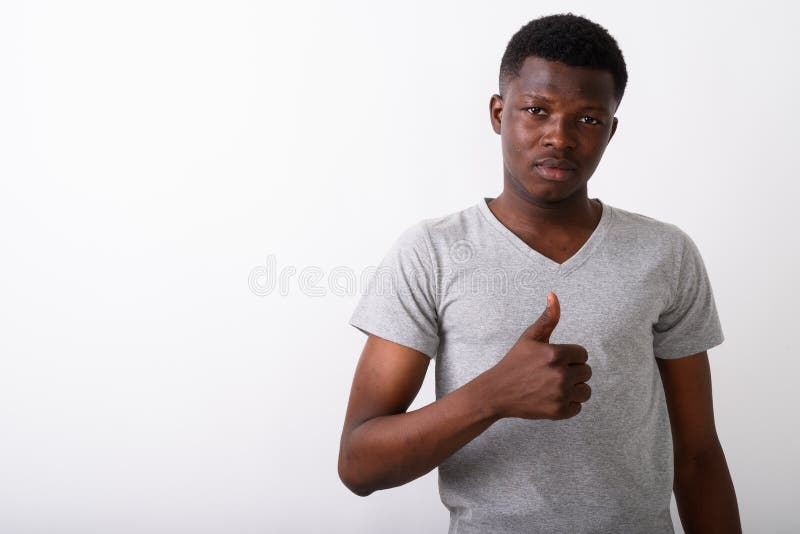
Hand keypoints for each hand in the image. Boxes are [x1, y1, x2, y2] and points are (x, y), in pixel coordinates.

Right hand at [484, 291, 591, 419]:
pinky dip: (569, 405)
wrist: (497, 392)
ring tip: (555, 387)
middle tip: (552, 374)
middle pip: (586, 372)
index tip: (555, 360)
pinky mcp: (558, 412)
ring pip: (585, 391)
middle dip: (573, 372)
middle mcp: (561, 374)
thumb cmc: (514, 362)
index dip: (571, 357)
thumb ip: (547, 318)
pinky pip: (578, 407)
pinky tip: (553, 398)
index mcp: (556, 354)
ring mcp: (560, 394)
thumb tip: (553, 294)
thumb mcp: (530, 337)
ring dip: (574, 389)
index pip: (583, 354)